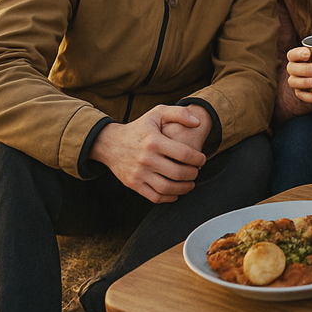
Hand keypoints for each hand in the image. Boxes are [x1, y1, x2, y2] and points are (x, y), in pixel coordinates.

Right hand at [90, 105, 207, 202]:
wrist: (110, 143)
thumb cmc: (139, 127)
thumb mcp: (157, 113)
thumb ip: (179, 114)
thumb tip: (198, 123)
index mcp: (154, 141)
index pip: (183, 154)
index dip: (198, 159)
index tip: (202, 159)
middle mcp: (145, 159)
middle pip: (177, 173)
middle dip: (193, 174)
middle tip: (197, 172)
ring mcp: (138, 173)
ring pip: (167, 187)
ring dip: (184, 188)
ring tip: (190, 183)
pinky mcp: (133, 184)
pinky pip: (154, 196)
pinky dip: (169, 197)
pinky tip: (176, 192)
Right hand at [284, 45, 311, 105]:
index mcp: (299, 57)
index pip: (292, 54)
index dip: (297, 53)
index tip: (308, 54)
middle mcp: (294, 69)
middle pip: (293, 68)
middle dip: (306, 69)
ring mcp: (296, 81)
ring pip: (294, 82)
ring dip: (306, 82)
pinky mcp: (301, 93)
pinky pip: (301, 96)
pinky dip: (310, 97)